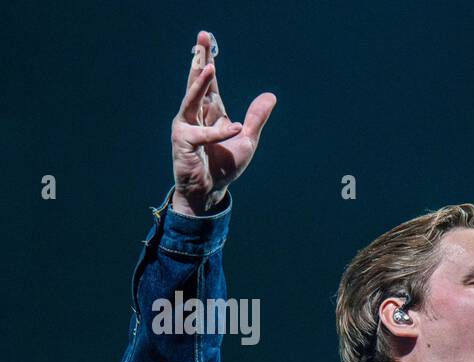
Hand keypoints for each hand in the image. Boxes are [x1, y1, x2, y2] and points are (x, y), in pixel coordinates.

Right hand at [171, 30, 275, 215]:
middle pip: (197, 82)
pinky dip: (219, 132)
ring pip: (192, 100)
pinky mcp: (183, 142)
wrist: (211, 191)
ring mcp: (187, 127)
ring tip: (209, 67)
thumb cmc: (224, 166)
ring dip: (200, 84)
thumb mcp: (247, 139)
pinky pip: (203, 133)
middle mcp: (196, 115)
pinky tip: (235, 127)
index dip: (208, 61)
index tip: (207, 39)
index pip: (210, 83)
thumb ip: (257, 117)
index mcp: (211, 112)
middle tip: (202, 38)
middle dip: (199, 59)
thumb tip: (270, 96)